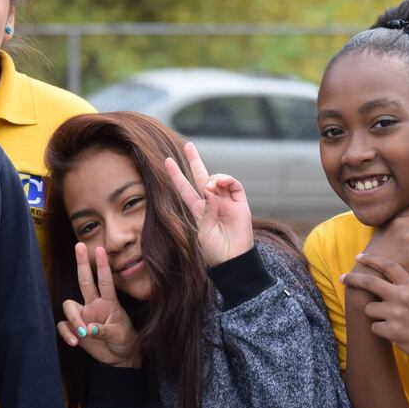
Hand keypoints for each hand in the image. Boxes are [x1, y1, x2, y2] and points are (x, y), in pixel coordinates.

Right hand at [58, 243, 141, 366]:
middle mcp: (94, 304)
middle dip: (82, 263)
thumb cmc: (124, 341)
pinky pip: (64, 325)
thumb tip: (89, 329)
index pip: (105, 281)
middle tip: (79, 245)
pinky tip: (75, 342)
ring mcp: (84, 315)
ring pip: (69, 305)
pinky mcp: (76, 328)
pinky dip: (67, 333)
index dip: (103, 266)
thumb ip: (105, 331)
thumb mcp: (119, 336)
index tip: (100, 249)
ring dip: (73, 319)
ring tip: (82, 333)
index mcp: (109, 303)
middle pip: (85, 281)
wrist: (120, 357)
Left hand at [164, 141, 252, 266]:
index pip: (185, 189)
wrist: (233, 261)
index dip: (177, 176)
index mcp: (199, 210)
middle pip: (201, 177)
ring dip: (212, 178)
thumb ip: (205, 209)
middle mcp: (212, 203)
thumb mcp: (204, 230)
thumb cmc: (215, 251)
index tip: (167, 161)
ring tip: (210, 186)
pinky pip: (234, 185)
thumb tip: (209, 188)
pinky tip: (218, 184)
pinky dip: (226, 181)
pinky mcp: (240, 204)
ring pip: (218, 179)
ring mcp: (226, 202)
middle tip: (188, 146)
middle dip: (195, 161)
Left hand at [340, 253, 408, 372]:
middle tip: (343, 278)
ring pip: (370, 309)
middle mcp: (403, 296)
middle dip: (353, 279)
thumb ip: (403, 288)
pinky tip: (396, 334)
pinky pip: (375, 328)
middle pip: (370, 282)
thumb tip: (379, 282)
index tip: (359, 258)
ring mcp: (398, 314)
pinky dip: (381, 332)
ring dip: (376, 316)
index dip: (372, 259)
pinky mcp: (394, 332)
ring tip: (392, 322)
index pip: (389, 266)